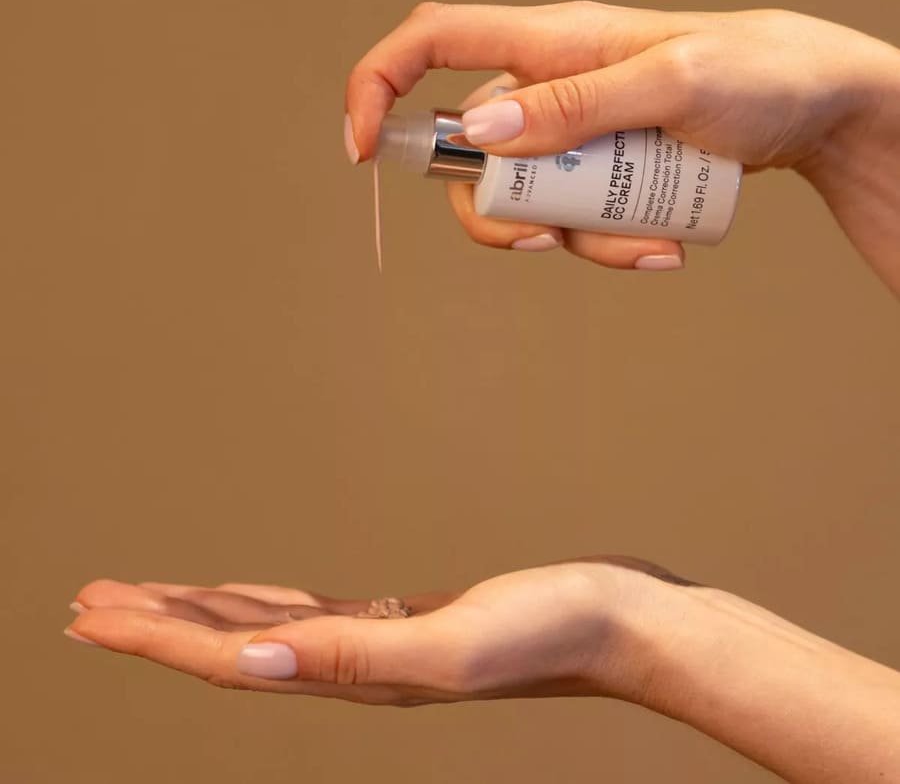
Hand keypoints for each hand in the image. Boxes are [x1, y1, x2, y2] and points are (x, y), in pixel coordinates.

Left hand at [67, 555, 899, 781]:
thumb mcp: (449, 644)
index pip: (227, 658)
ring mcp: (376, 643)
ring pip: (265, 630)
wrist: (613, 619)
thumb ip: (353, 656)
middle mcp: (352, 665)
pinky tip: (253, 605)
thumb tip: (253, 665)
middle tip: (88, 606)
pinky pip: (311, 613)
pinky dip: (264, 606)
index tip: (89, 616)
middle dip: (156, 627)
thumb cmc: (547, 628)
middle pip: (230, 647)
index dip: (153, 637)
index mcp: (352, 673)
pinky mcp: (400, 619)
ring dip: (202, 617)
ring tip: (150, 602)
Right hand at [345, 3, 899, 287]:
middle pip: (468, 154)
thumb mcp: (672, 83)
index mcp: (550, 41)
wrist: (813, 104)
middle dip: (497, 212)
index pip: (432, 42)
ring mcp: (572, 131)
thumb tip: (479, 132)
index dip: (377, 85)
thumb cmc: (756, 70)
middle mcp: (548, 85)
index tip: (358, 148)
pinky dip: (606, 243)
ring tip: (650, 244)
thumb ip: (575, 106)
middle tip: (544, 240)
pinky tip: (662, 248)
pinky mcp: (598, 165)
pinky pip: (572, 216)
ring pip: (527, 200)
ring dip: (574, 240)